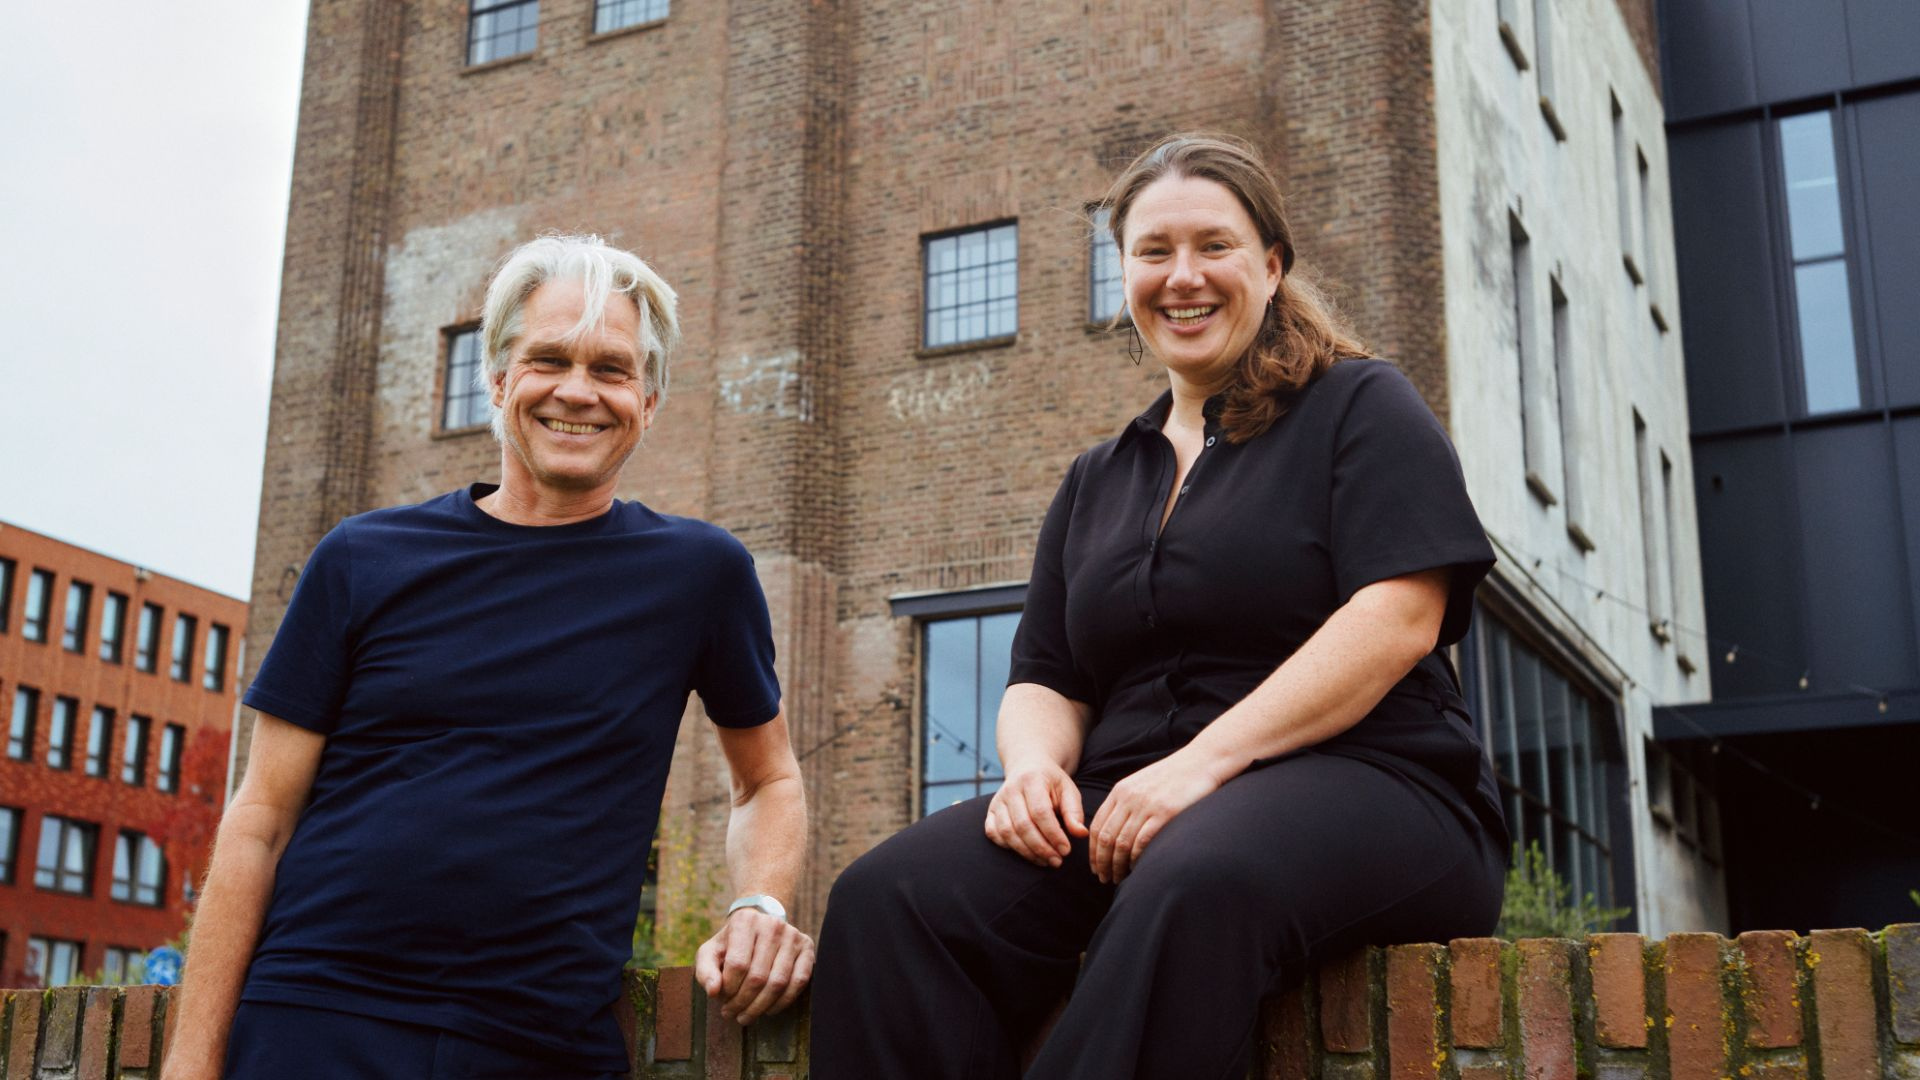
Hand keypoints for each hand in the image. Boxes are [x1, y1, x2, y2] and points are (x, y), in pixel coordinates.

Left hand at [694, 908, 814, 1024]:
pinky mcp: (807, 947)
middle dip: (743, 1003)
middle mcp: (772, 925)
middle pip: (758, 976)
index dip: (728, 989)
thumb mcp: (710, 952)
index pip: (737, 964)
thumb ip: (706, 971)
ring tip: (746, 1017)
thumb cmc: (731, 944)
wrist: (758, 926)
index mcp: (745, 921)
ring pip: (778, 982)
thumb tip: (713, 991)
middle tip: (732, 1015)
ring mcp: (792, 935)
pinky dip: (783, 1002)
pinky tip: (768, 1010)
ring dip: (760, 1007)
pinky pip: (799, 982)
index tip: (721, 1000)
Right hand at [984, 761, 1087, 866]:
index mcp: (1032, 780)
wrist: (1028, 768)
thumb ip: (1074, 812)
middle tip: (1057, 861)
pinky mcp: (990, 811)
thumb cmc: (1051, 783)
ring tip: (1045, 861)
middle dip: (1041, 848)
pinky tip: (1027, 852)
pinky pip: (993, 833)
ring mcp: (997, 801)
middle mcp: (1011, 789)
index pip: (1040, 812)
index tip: (1066, 850)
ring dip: (1027, 851)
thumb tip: (1081, 834)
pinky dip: (1008, 847)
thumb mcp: (1068, 791)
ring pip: (1007, 832)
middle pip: (1022, 825)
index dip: (1053, 834)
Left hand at [1087, 751, 1222, 883]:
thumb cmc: (1173, 776)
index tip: (1094, 866)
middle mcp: (1129, 798)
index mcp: (1120, 791)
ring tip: (1118, 878)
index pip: (1097, 826)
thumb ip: (1126, 802)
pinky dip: (1136, 858)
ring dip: (1117, 865)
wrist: (1201, 761)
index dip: (1093, 850)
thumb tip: (1114, 830)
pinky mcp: (1165, 813)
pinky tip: (1136, 869)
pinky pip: (1143, 841)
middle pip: (1106, 838)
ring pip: (1122, 843)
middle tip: (1103, 879)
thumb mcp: (1141, 783)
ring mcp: (1146, 805)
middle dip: (1102, 862)